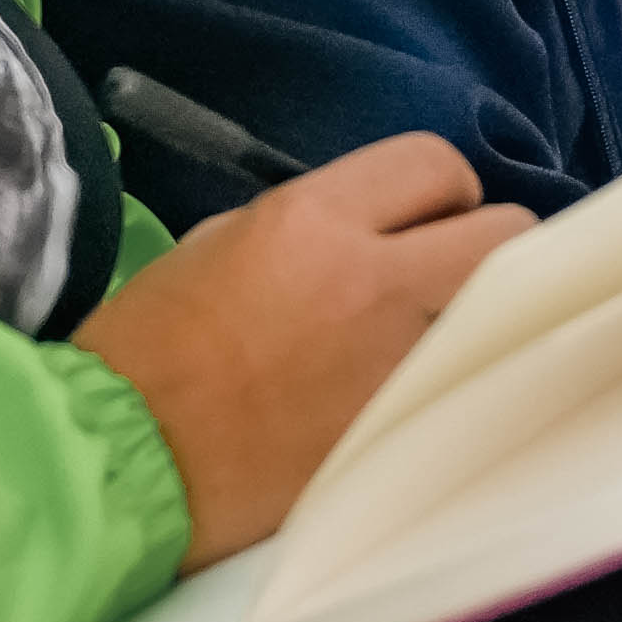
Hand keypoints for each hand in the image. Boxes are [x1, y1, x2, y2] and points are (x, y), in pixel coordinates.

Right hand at [75, 136, 526, 563]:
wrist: (117, 458)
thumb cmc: (148, 348)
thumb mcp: (218, 244)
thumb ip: (310, 228)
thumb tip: (370, 236)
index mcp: (312, 220)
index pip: (433, 163)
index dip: (440, 190)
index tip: (424, 221)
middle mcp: (373, 281)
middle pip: (503, 232)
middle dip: (484, 246)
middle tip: (445, 276)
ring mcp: (395, 362)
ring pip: (498, 315)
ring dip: (474, 319)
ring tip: (433, 338)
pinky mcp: (398, 432)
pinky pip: (461, 386)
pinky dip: (448, 384)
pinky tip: (410, 397)